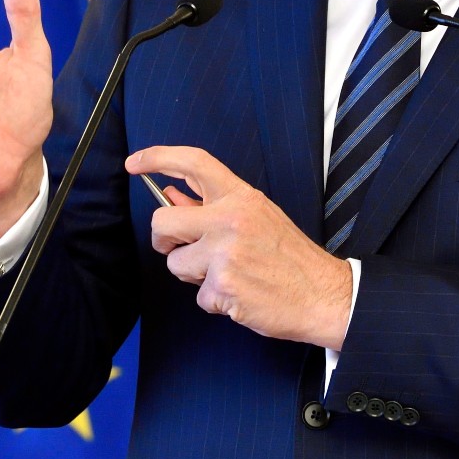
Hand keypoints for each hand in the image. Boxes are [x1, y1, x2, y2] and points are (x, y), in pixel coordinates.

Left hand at [127, 146, 353, 348]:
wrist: (323, 295)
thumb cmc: (290, 257)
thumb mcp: (257, 217)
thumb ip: (212, 206)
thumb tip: (172, 195)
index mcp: (241, 196)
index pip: (193, 163)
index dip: (158, 157)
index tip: (135, 162)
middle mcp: (230, 219)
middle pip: (162, 220)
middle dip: (163, 239)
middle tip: (179, 247)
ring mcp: (225, 253)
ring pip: (175, 263)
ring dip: (193, 275)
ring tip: (227, 275)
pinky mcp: (223, 287)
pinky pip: (198, 296)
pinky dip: (215, 301)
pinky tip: (240, 295)